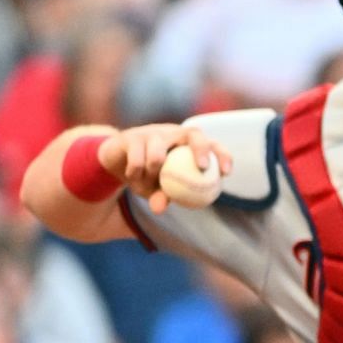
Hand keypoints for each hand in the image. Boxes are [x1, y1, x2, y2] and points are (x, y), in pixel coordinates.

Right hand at [98, 124, 234, 213]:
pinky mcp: (132, 137)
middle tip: (201, 167)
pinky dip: (135, 173)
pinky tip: (132, 177)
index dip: (222, 156)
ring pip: (158, 154)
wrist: (117, 160)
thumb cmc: (147, 175)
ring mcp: (153, 133)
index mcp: (188, 144)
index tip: (226, 173)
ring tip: (144, 183)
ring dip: (151, 175)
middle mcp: (174, 133)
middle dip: (201, 149)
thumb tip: (160, 209)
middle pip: (195, 133)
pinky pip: (137, 159)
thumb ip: (163, 196)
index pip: (212, 145)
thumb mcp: (157, 188)